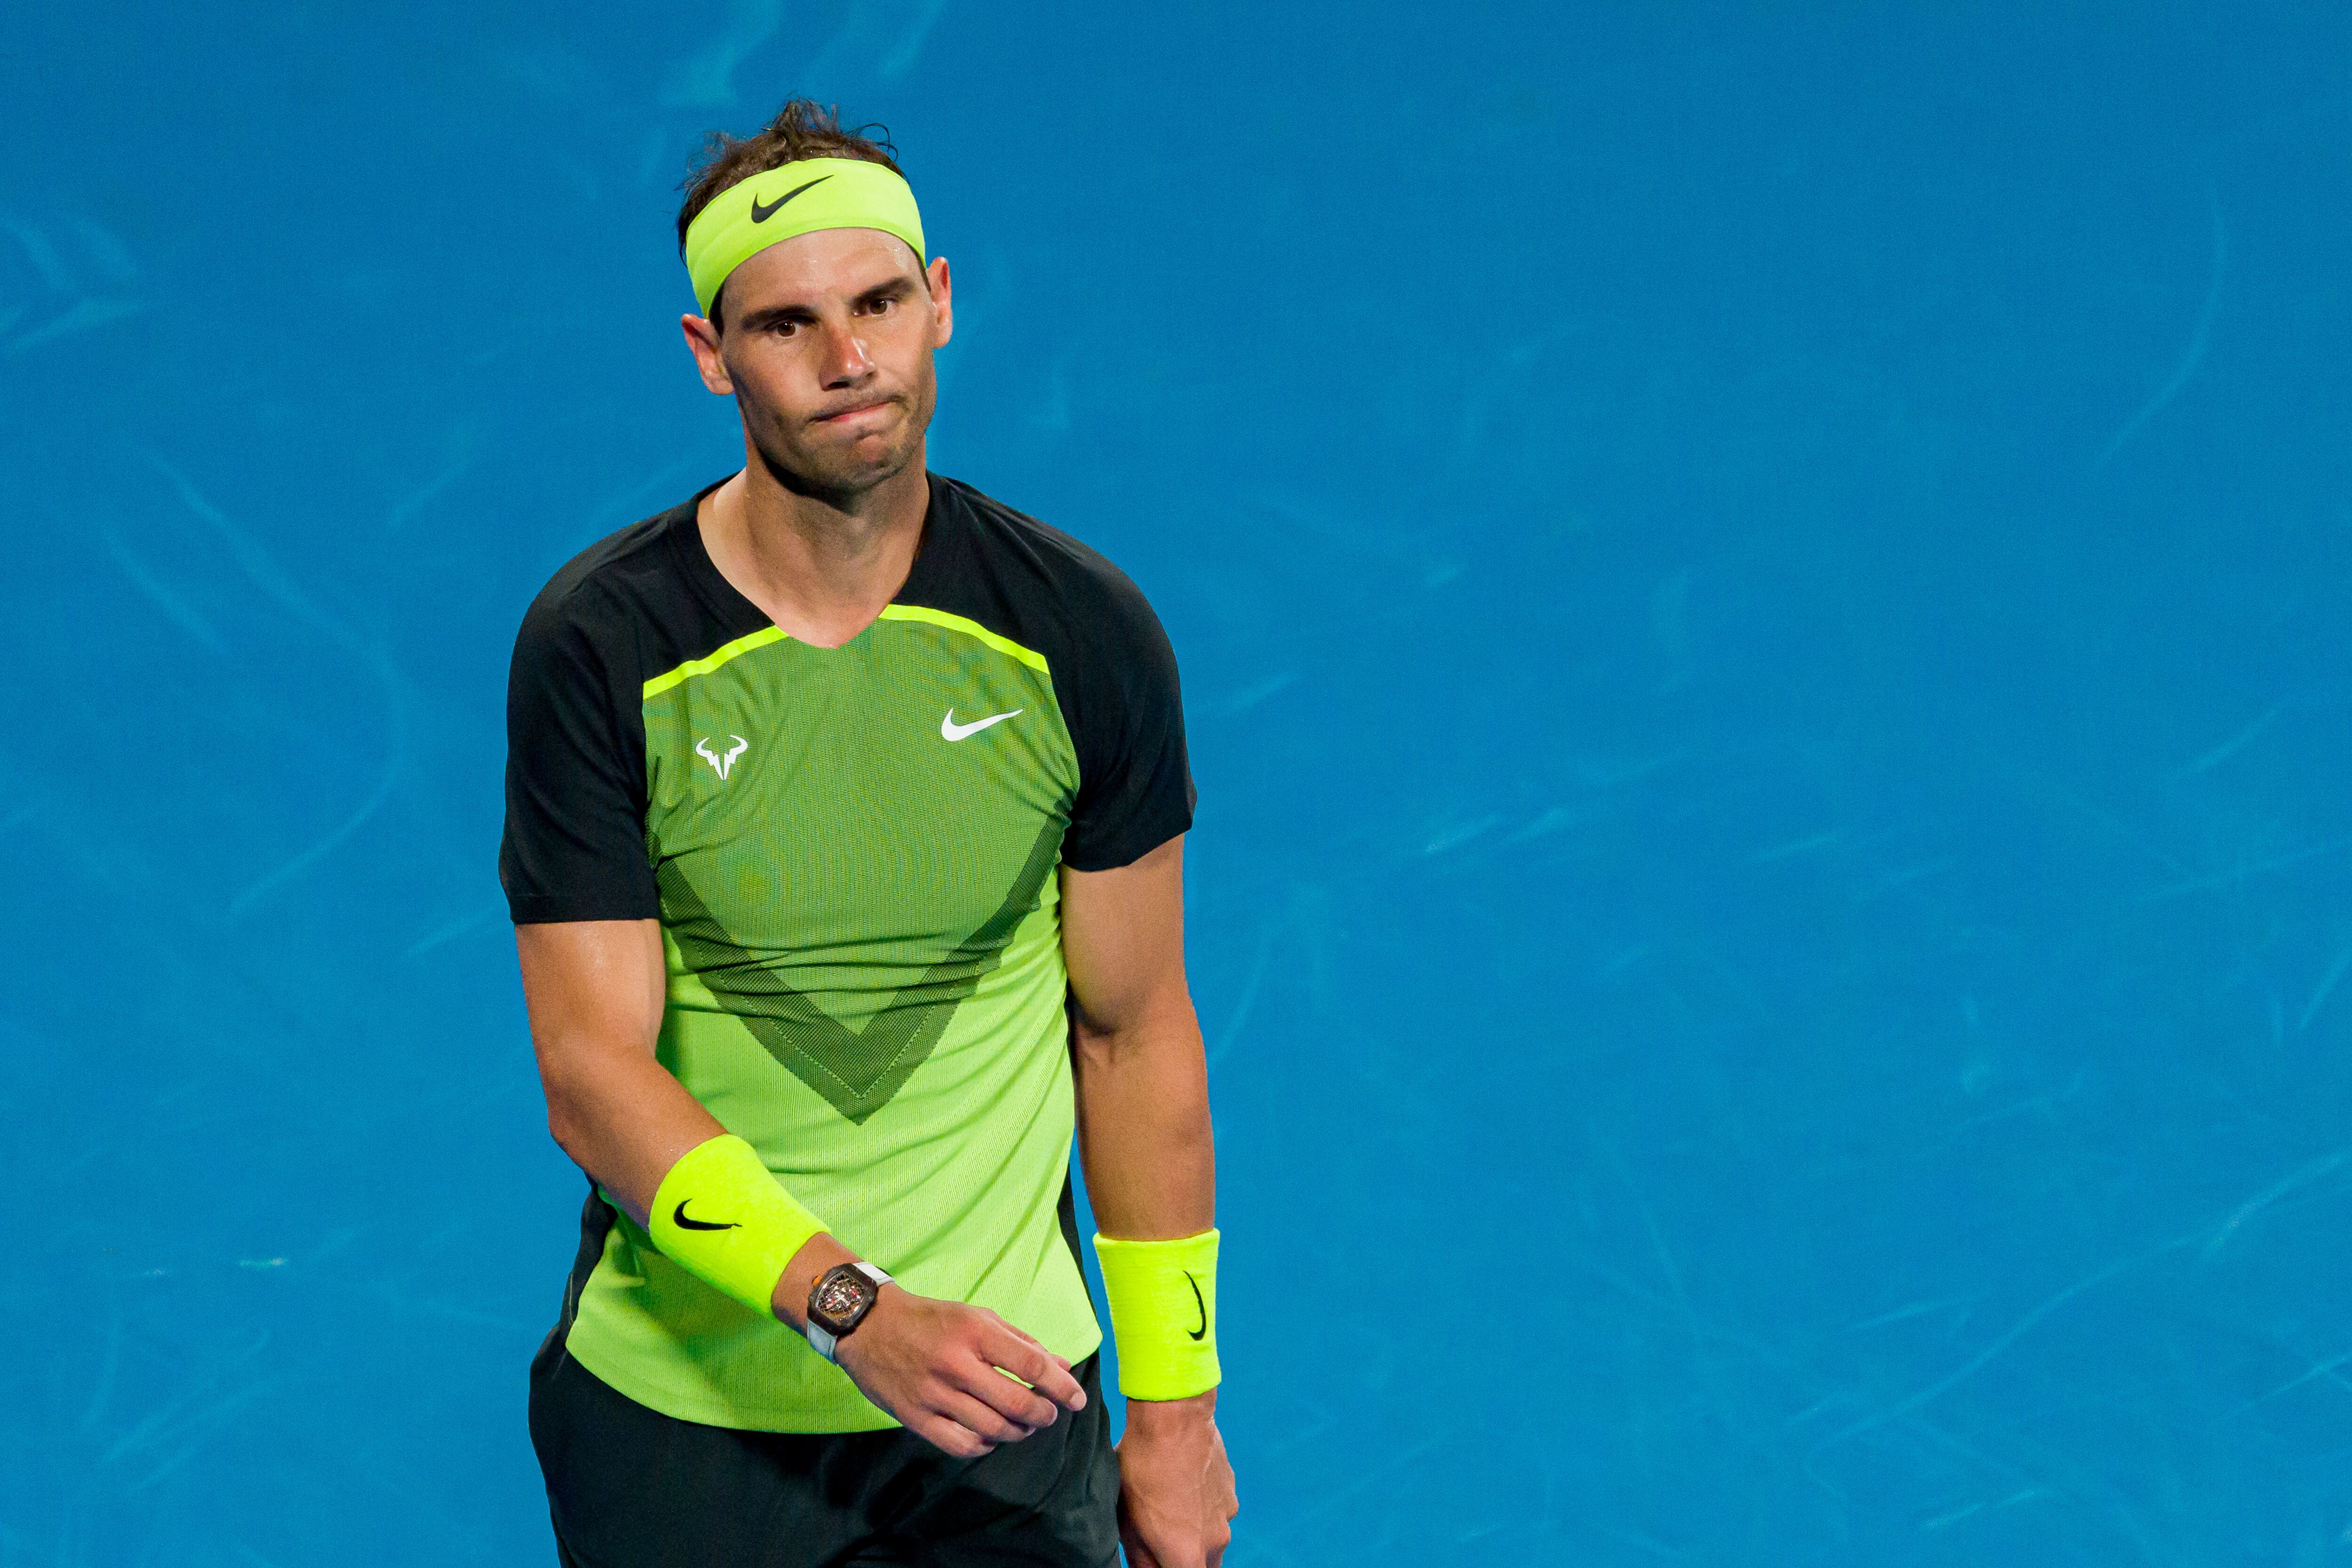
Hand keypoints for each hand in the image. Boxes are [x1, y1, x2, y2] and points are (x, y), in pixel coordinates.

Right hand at [831, 1286, 1088, 1457]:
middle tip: (1049, 1414)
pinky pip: (961, 1444)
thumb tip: (1061, 1367)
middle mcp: (956, 1364)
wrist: (868, 1326)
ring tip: (1023, 1426)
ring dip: (1018, 1432)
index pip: (1032, 1366)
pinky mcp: (915, 1417)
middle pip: (1016, 1404)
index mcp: (975, 1331)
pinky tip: (990, 1437)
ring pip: (992, 1428)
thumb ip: (1021, 1342)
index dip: (1062, 1387)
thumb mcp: (978, 1317)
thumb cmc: (931, 1319)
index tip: (1078, 1400)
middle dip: (1044, 1415)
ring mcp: (934, 1394)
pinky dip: (984, 1445)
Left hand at [1115, 1390, 1236, 1567]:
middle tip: (1158, 1538)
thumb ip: (1140, 1558)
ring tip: (1167, 1505)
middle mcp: (1215, 1542)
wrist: (1174, 1418)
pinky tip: (1181, 1486)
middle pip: (1203, 1567)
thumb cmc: (1143, 1469)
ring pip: (1211, 1540)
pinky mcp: (1230, 1493)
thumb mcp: (1128, 1521)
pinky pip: (1216, 1513)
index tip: (1156, 1559)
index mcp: (1186, 1555)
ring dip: (1193, 1535)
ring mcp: (1227, 1516)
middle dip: (1182, 1560)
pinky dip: (1202, 1510)